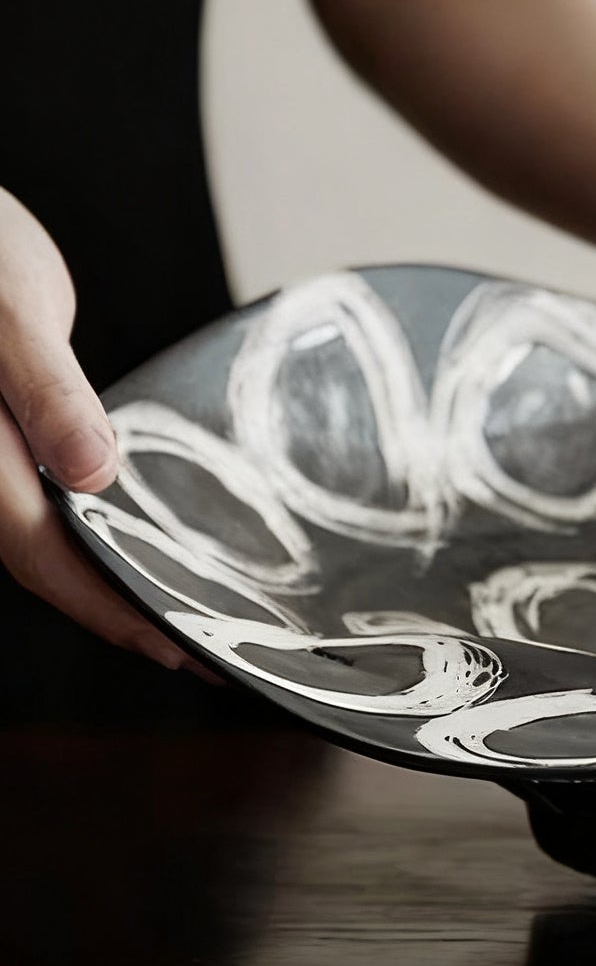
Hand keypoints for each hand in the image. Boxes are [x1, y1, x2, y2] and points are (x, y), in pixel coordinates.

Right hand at [0, 189, 189, 669]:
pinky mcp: (24, 432)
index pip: (43, 555)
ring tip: (192, 614)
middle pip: (55, 563)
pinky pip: (66, 501)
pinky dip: (113, 528)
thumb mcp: (11, 311)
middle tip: (205, 653)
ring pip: (59, 537)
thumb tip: (92, 472)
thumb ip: (46, 391)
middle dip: (125, 612)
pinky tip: (155, 537)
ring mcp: (3, 453)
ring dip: (120, 578)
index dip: (108, 606)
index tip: (174, 644)